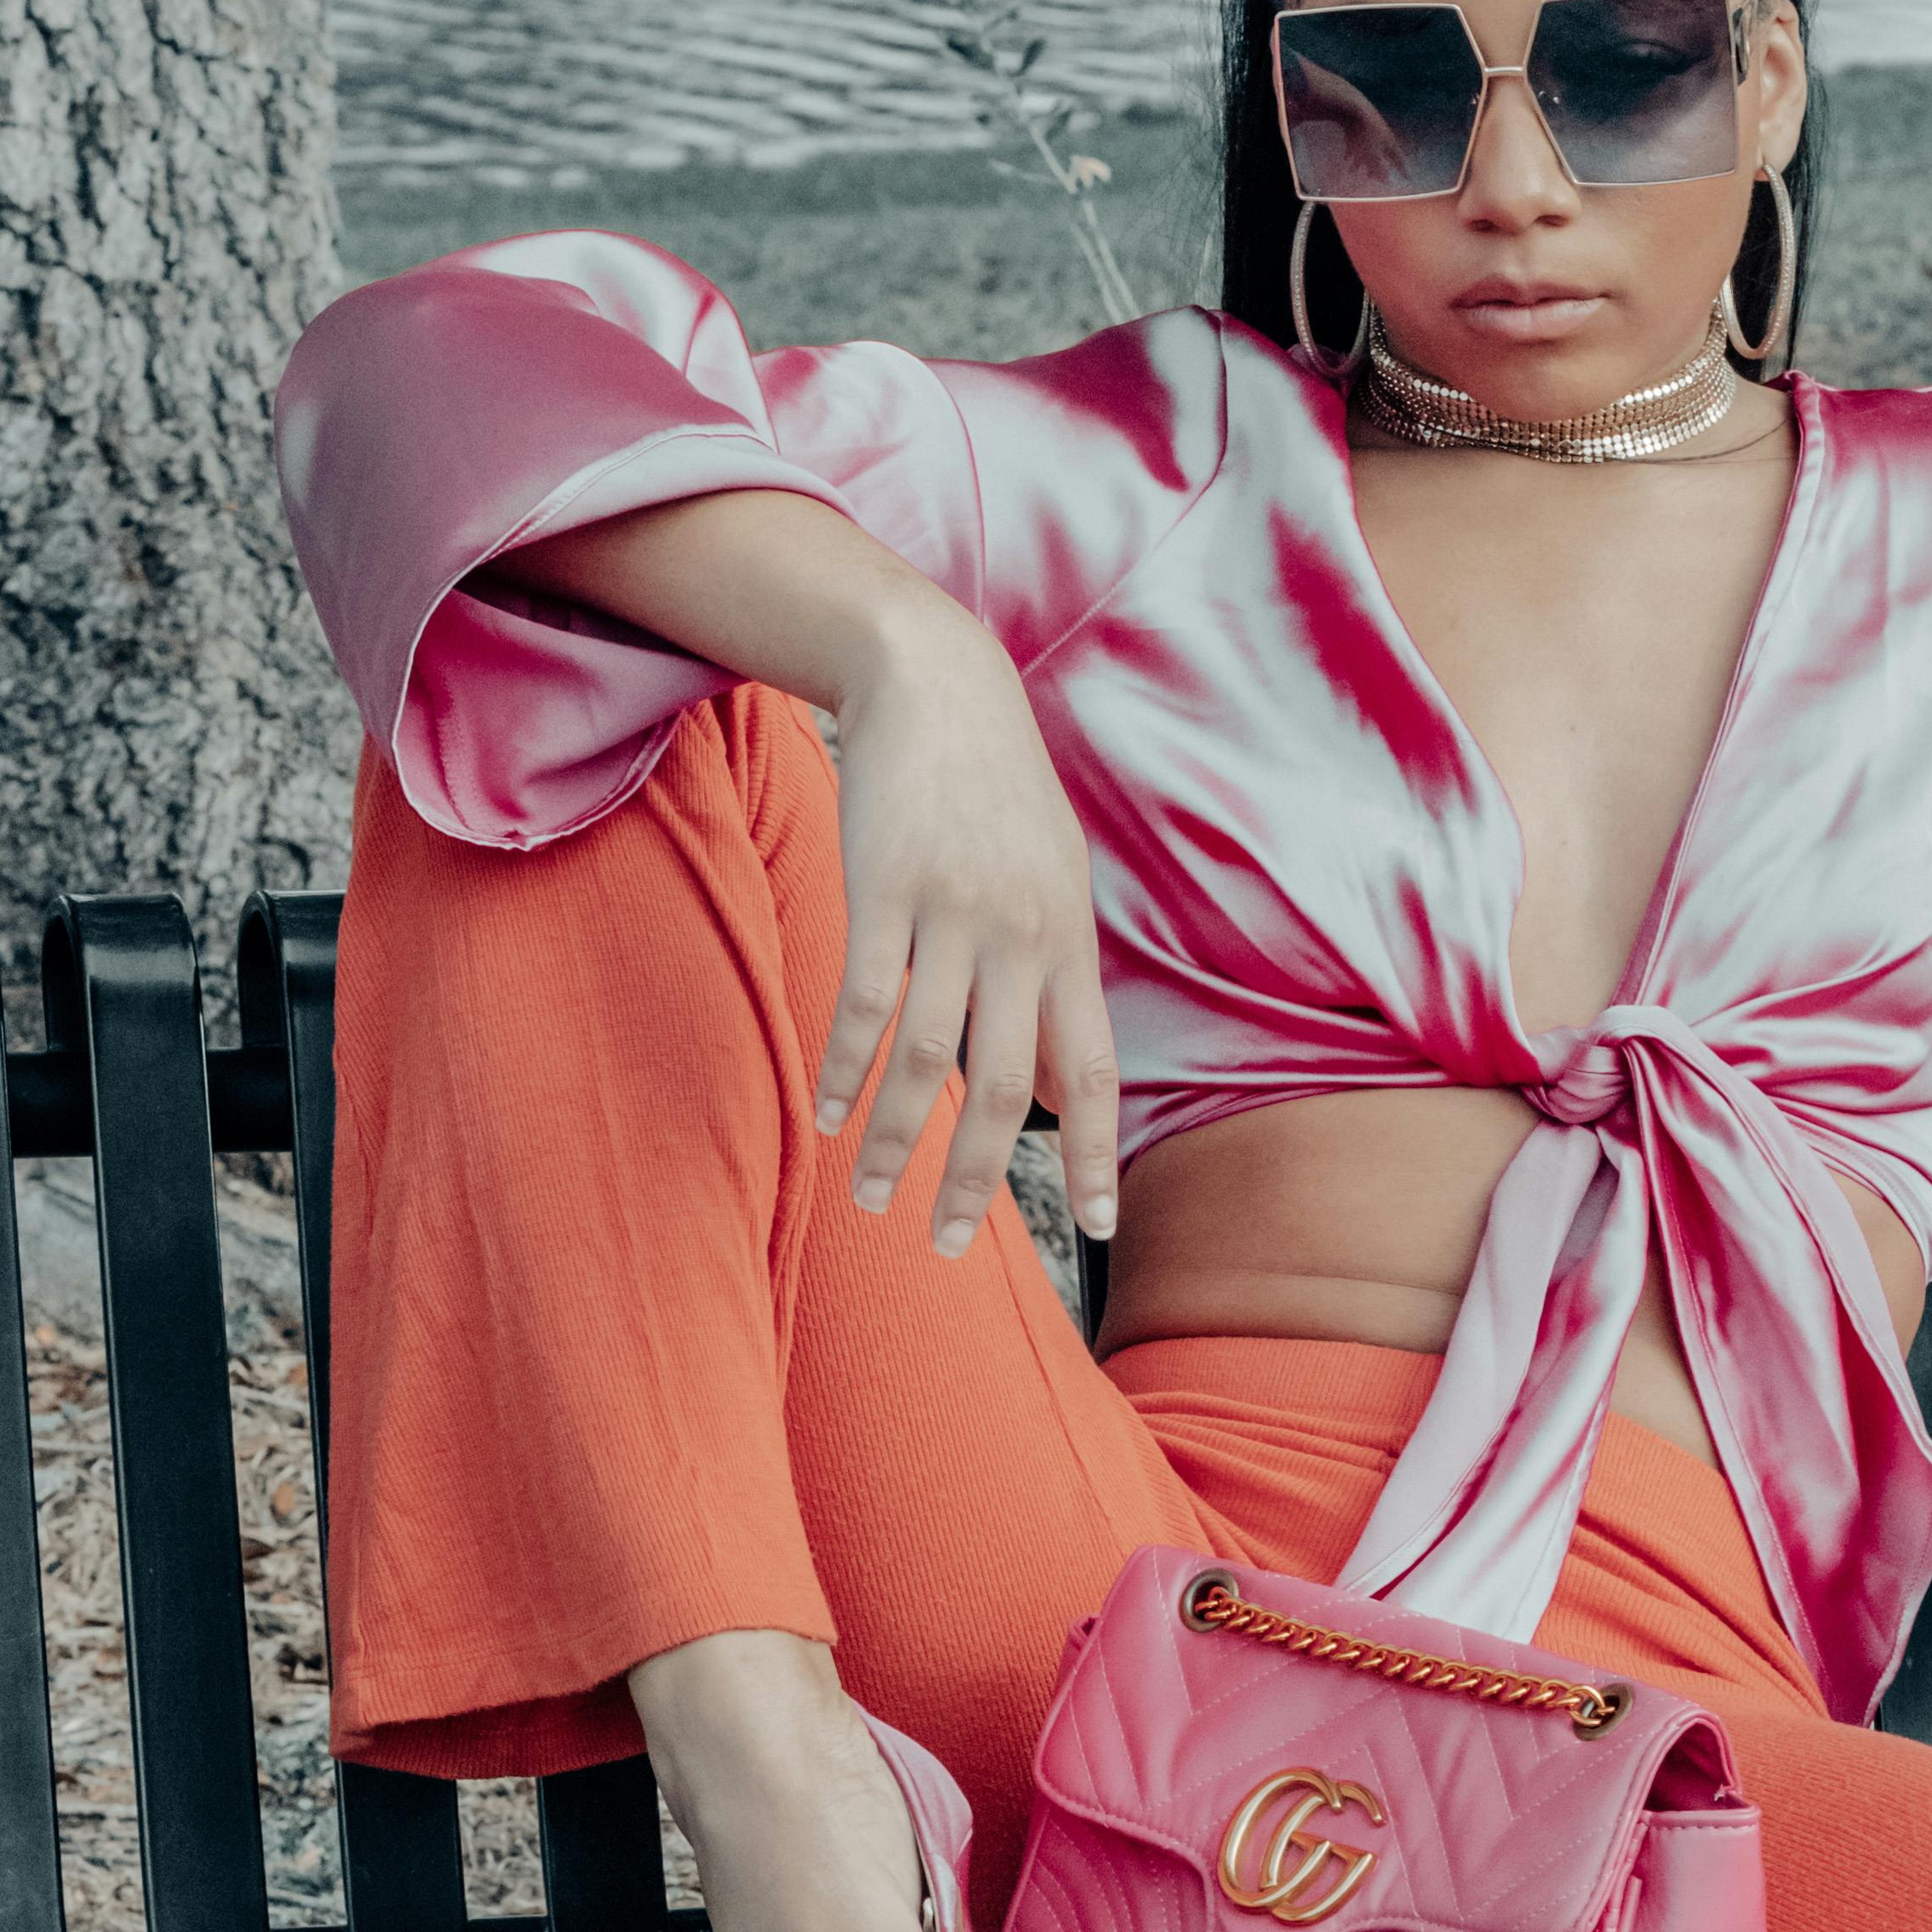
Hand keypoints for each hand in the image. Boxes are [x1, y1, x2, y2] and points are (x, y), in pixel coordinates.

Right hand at [819, 590, 1115, 1257]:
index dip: (1099, 1155)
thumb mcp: (1054, 881)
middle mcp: (1023, 939)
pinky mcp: (885, 890)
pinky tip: (828, 1114)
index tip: (1103, 1228)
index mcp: (1070, 946)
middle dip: (977, 1179)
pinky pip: (865, 1001)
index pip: (1095, 1073)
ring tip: (872, 1200)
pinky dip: (846, 1067)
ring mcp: (954, 915)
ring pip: (927, 1059)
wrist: (940, 684)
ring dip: (895, 1140)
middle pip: (1007, 1090)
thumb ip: (1055, 981)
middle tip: (944, 1247)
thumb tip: (1057, 1083)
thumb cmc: (998, 795)